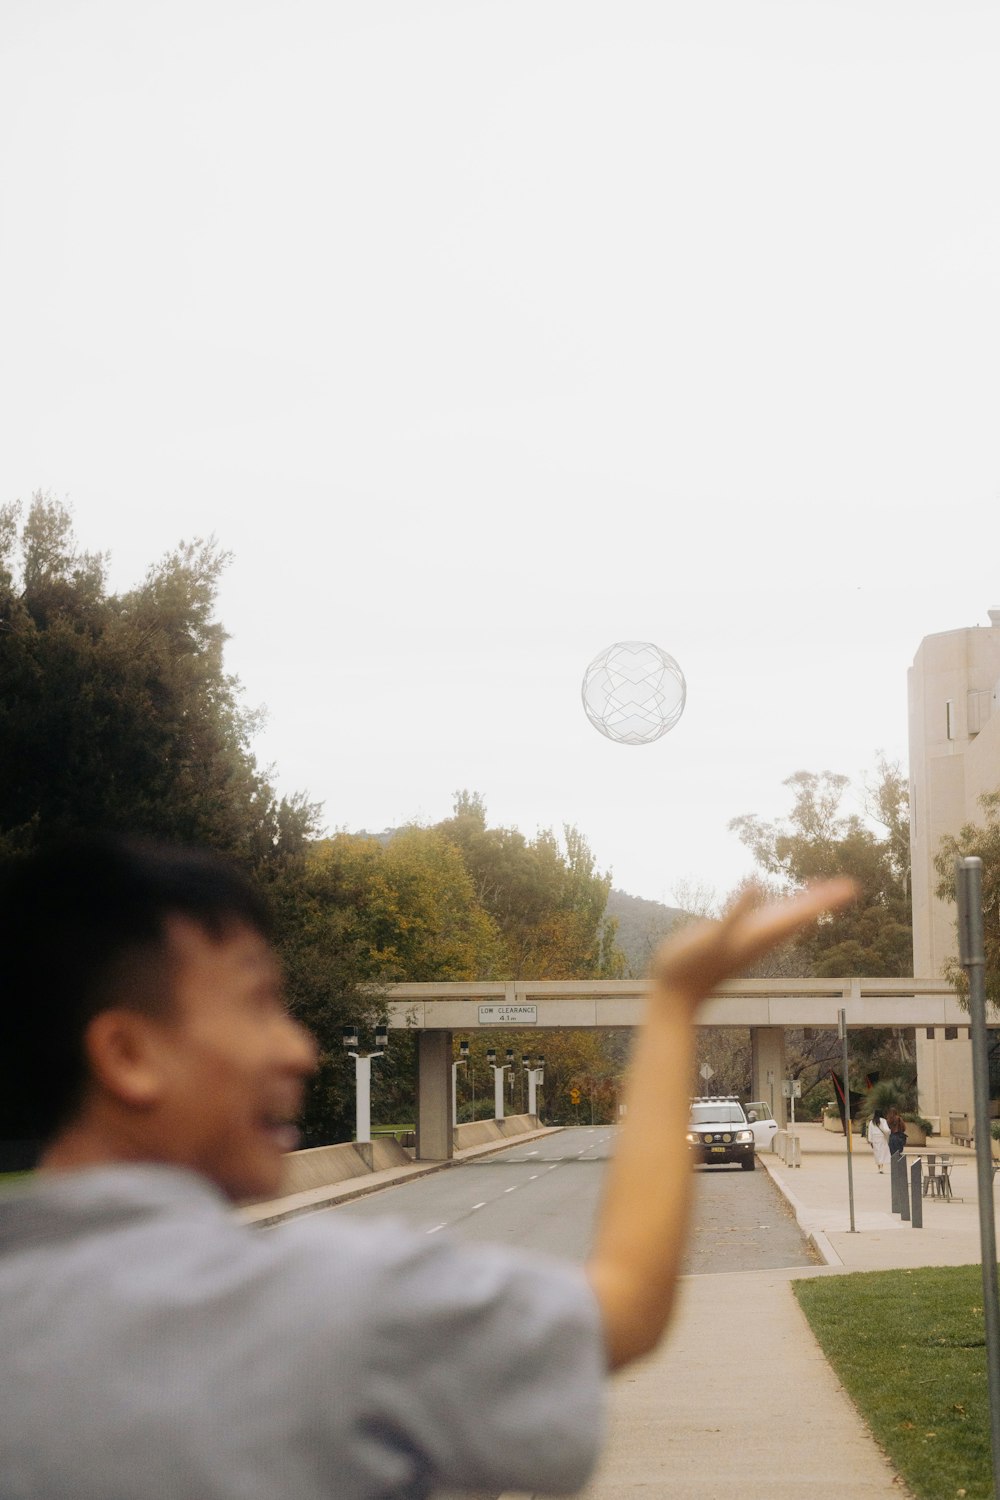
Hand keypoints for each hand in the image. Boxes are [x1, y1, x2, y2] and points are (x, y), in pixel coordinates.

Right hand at [649, 879, 856, 1013]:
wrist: (674, 994)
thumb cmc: (690, 967)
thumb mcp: (712, 938)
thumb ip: (734, 915)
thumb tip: (755, 887)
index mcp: (760, 934)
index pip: (801, 913)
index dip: (824, 900)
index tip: (850, 888)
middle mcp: (759, 937)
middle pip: (800, 915)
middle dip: (823, 900)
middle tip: (849, 886)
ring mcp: (747, 940)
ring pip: (784, 919)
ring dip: (804, 904)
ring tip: (819, 889)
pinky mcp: (734, 941)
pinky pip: (762, 921)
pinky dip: (773, 908)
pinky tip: (769, 898)